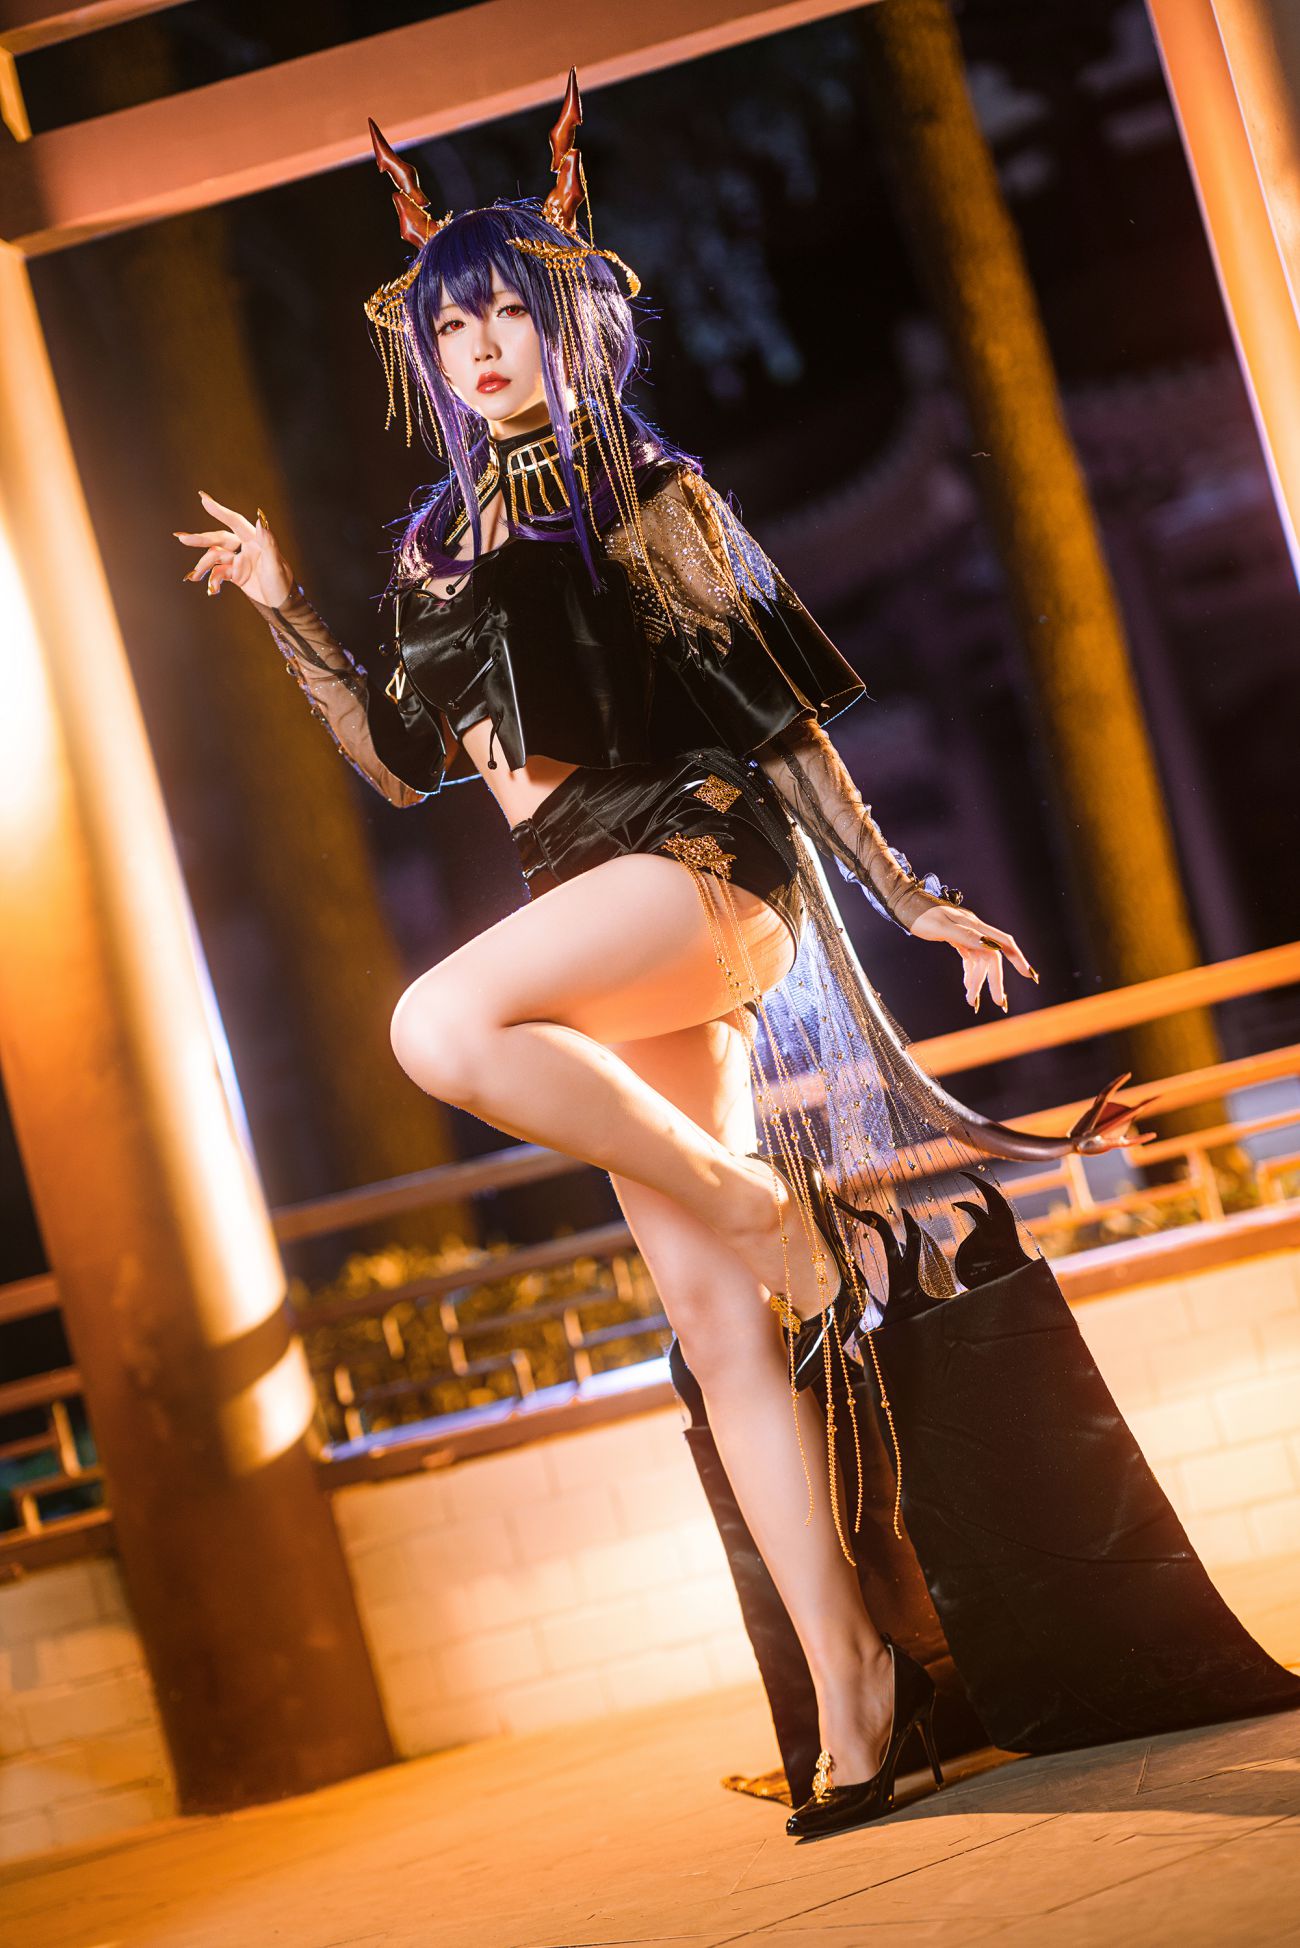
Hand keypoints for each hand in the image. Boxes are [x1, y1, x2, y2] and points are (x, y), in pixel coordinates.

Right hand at [174, 490, 291, 606]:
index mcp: (256, 540)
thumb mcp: (276, 565)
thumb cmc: (282, 583)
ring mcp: (239, 560)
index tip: (203, 499)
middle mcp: (245, 547)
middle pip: (219, 539)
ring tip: (194, 577)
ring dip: (203, 567)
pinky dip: (213, 581)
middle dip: (200, 539)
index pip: (235, 522)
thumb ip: (269, 542)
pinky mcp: (235, 574)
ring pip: (215, 558)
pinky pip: (218, 573)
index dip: (219, 511)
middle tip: (181, 539)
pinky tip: (213, 590)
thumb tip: (261, 519)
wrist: (282, 605)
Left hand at [908, 903, 1037, 1012]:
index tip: (1028, 975)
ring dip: (978, 981)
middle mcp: (974, 930)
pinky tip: (967, 986)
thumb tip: (989, 945)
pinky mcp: (958, 939)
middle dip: (995, 980)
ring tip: (972, 1001)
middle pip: (992, 958)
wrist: (904, 905)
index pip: (1002, 943)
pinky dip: (970, 973)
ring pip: (980, 961)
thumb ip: (965, 936)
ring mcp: (966, 935)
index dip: (1017, 959)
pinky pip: (970, 958)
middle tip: (999, 1002)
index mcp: (974, 926)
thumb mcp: (941, 926)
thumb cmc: (920, 915)